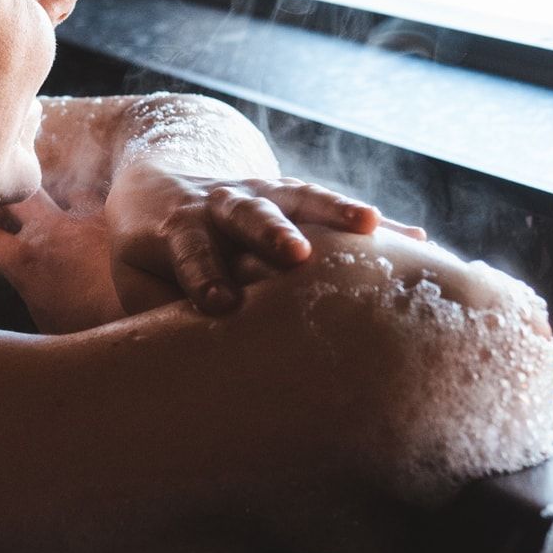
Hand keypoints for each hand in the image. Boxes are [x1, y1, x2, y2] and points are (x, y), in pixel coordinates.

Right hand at [0, 189, 125, 334]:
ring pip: (65, 189)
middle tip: (7, 199)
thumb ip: (36, 300)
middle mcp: (50, 231)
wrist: (149, 305)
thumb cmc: (96, 328)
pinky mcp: (119, 215)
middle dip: (9, 196)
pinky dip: (101, 206)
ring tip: (65, 202)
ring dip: (62, 196)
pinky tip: (108, 213)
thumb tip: (36, 295)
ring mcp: (86, 218)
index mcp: (25, 262)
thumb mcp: (50, 327)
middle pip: (18, 198)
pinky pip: (105, 198)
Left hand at [102, 161, 425, 317]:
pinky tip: (415, 240)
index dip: (205, 275)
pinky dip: (370, 223)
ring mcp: (259, 193)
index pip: (189, 251)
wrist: (158, 183)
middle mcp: (220, 204)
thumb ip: (158, 313)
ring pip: (297, 198)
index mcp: (176, 229)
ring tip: (371, 227)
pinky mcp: (289, 194)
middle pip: (246, 214)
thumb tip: (177, 369)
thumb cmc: (149, 255)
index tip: (221, 304)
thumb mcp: (138, 280)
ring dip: (332, 212)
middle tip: (295, 255)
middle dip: (273, 234)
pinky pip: (332, 206)